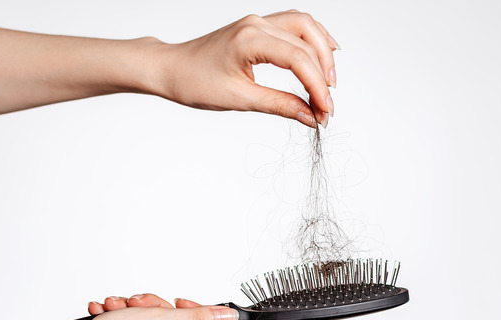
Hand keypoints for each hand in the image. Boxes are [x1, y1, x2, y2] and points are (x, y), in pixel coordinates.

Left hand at [146, 10, 339, 127]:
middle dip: (323, 74)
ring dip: (322, 52)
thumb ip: (278, 105)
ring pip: (305, 26)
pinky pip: (293, 25)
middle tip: (327, 104)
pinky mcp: (257, 27)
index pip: (297, 59)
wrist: (170, 68)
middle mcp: (256, 24)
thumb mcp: (238, 99)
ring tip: (329, 82)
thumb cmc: (193, 82)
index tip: (325, 111)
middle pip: (307, 40)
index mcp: (249, 40)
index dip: (316, 86)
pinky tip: (323, 54)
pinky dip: (311, 40)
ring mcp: (257, 22)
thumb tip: (309, 116)